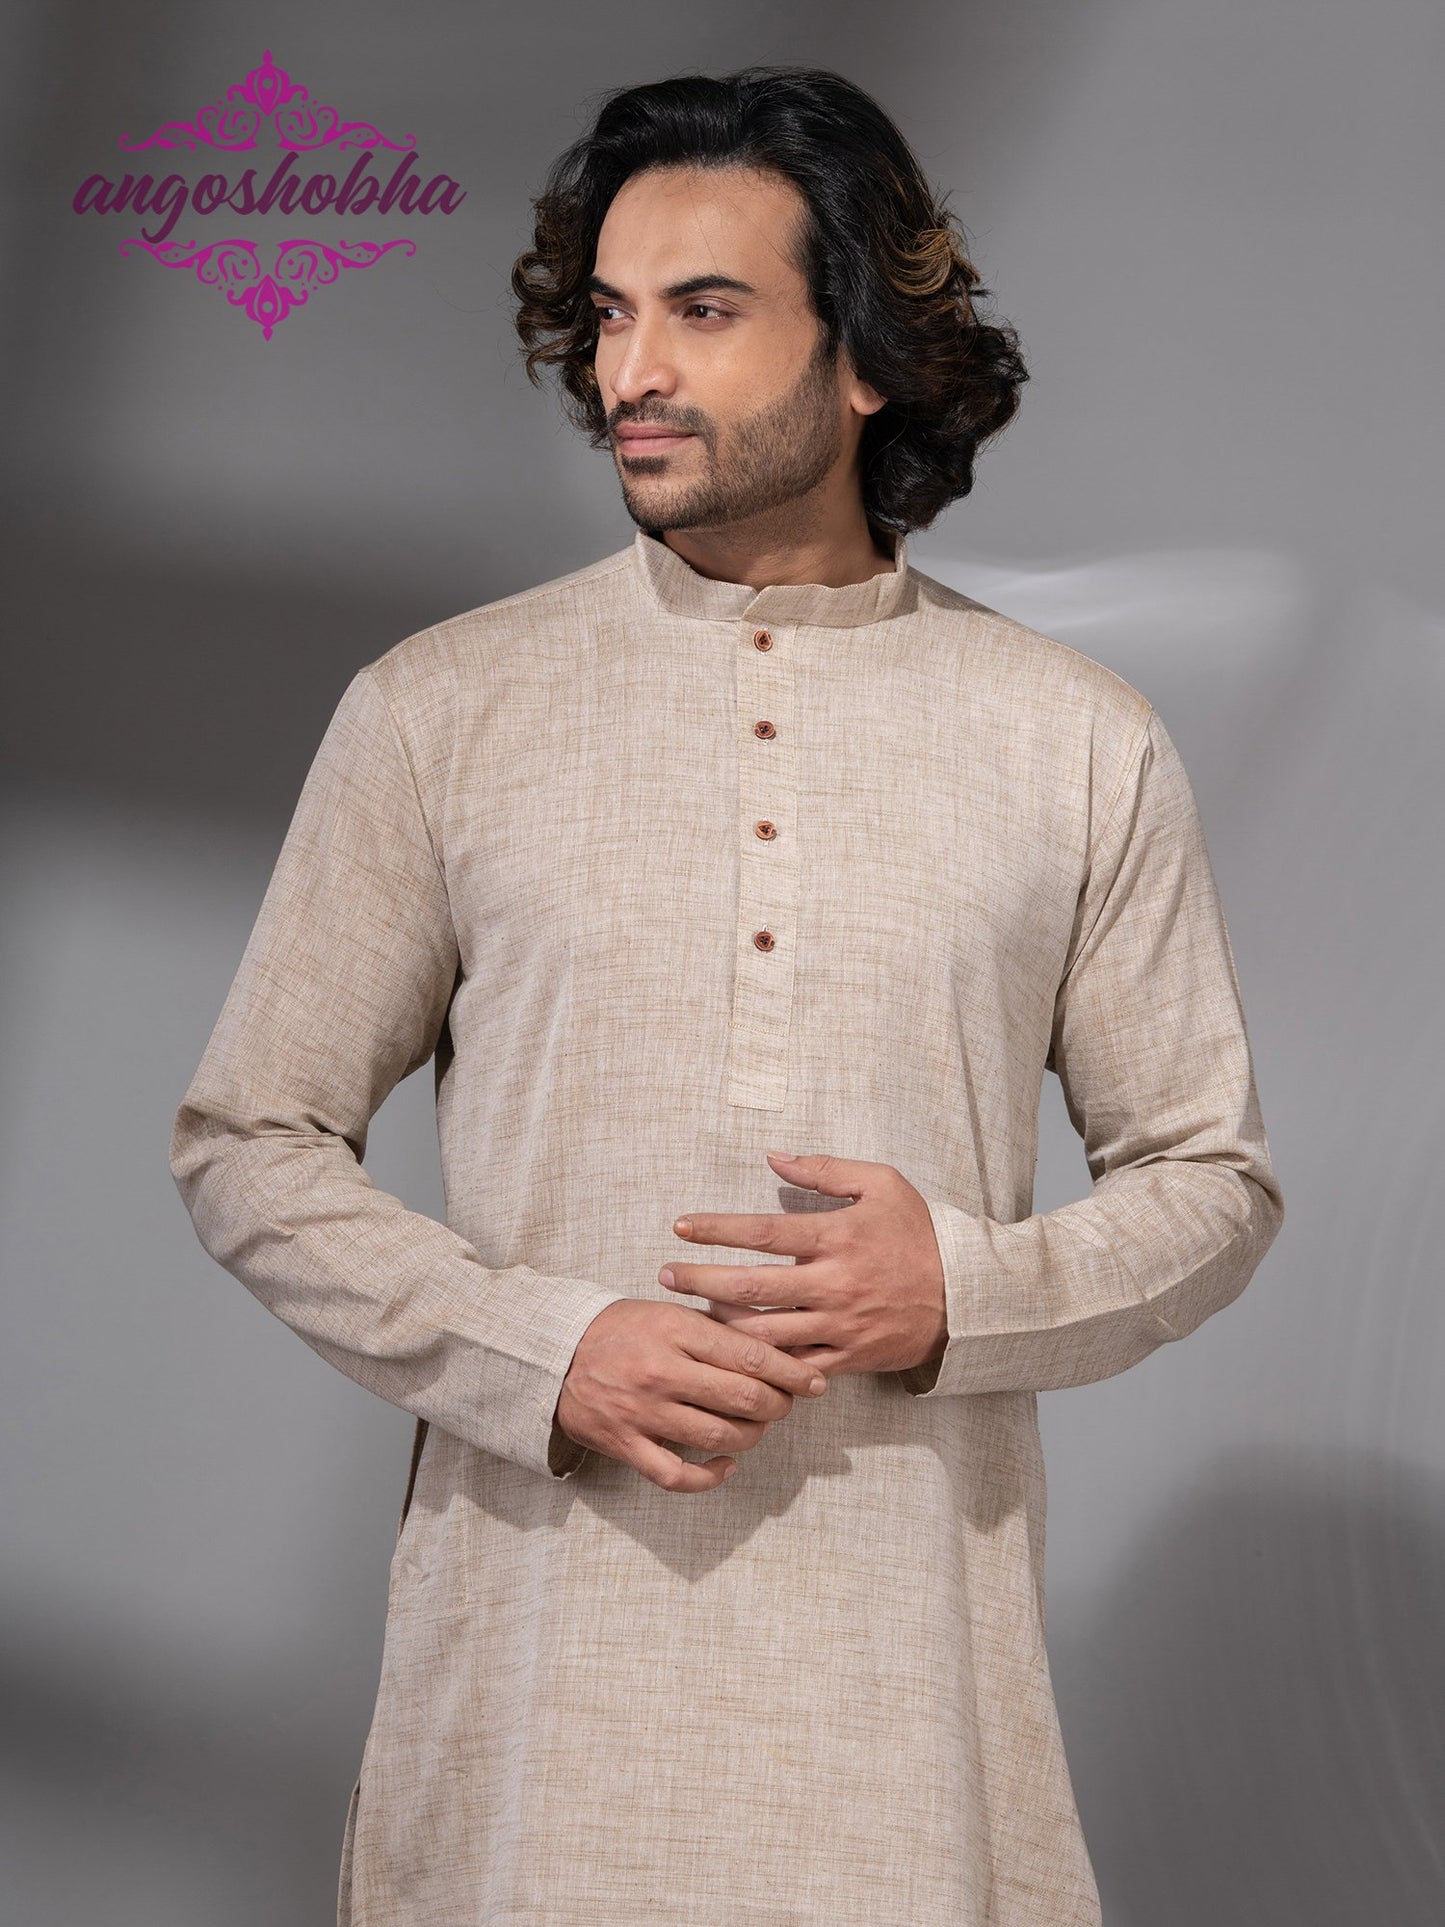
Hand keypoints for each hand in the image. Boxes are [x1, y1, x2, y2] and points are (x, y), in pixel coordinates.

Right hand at [555, 1298, 828, 1492]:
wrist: (555, 1353)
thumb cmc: (624, 1329)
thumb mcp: (670, 1311)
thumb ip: (718, 1326)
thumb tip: (779, 1340)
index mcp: (676, 1330)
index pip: (750, 1355)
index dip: (791, 1373)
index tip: (815, 1382)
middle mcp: (661, 1371)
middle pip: (742, 1398)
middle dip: (777, 1406)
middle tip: (786, 1405)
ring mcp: (642, 1411)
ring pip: (718, 1437)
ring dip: (751, 1437)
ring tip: (758, 1428)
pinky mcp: (625, 1445)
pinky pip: (676, 1475)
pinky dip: (710, 1477)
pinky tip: (727, 1465)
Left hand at [659, 1152, 948, 1378]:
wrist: (966, 1294)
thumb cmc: (918, 1232)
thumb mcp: (882, 1183)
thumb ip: (826, 1170)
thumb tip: (774, 1157)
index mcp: (836, 1238)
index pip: (762, 1232)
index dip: (716, 1229)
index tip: (680, 1227)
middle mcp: (833, 1283)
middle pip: (750, 1286)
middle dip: (700, 1280)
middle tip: (664, 1275)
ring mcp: (839, 1324)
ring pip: (765, 1333)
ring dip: (721, 1324)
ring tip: (690, 1313)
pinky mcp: (847, 1357)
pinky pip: (794, 1368)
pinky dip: (760, 1364)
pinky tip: (732, 1355)